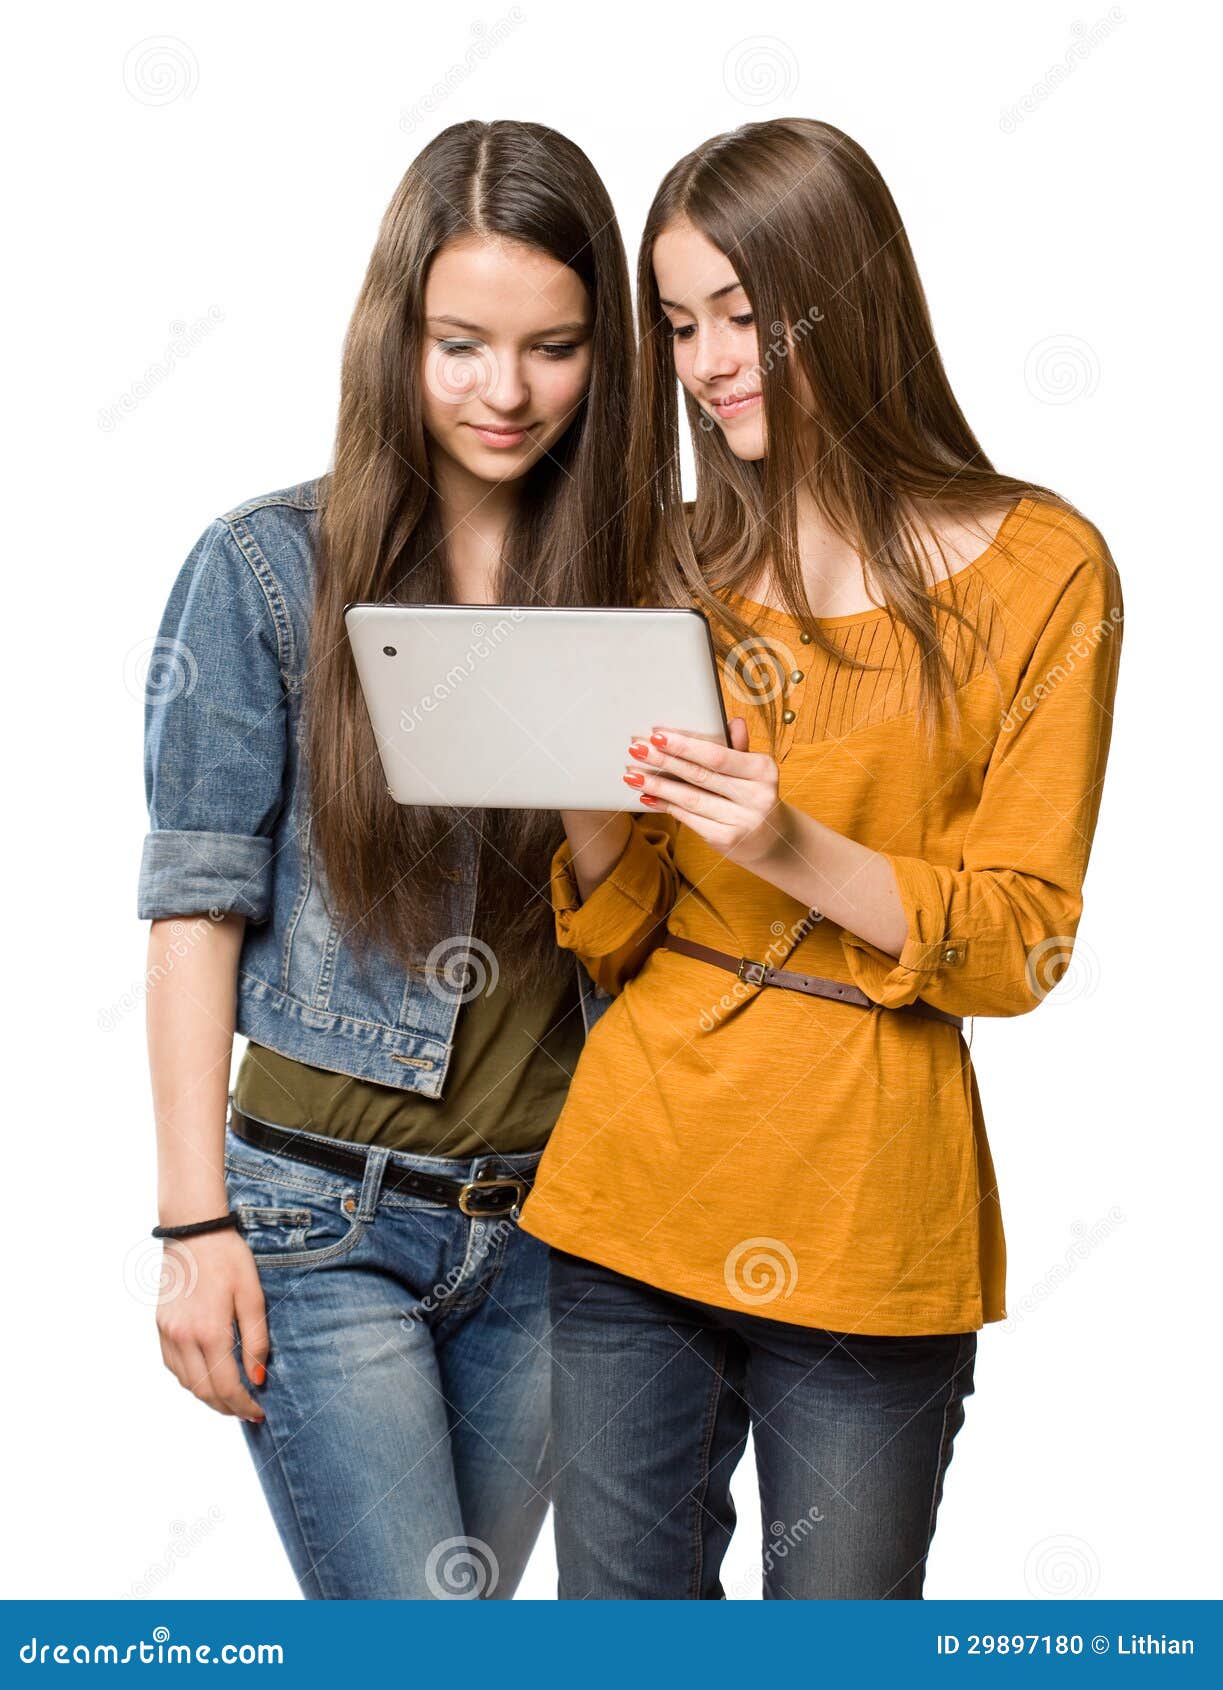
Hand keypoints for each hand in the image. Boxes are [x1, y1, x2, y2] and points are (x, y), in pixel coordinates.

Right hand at [155, 1229, 269, 1421]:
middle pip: (204, 1391)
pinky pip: (172, 1365)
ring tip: (229, 1399)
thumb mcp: (253, 1295)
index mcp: (209, 1331)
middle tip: (247, 1412)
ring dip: (207, 1396)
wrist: (193, 1231)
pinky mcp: (160, 1325)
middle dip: (227, 1407)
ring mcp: (167, 1332)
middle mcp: (183, 1337)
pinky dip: (190, 1379)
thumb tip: (257, 1378)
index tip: (259, 1412)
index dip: (243, 1405)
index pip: (226, 1386)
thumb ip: (256, 1340)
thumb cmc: (229, 1259)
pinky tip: (206, 1377)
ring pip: (186, 1382)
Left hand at [622, 718, 789, 870]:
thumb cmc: (753, 796)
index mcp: (763, 770)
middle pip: (700, 775)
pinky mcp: (725, 839)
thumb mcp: (752, 770)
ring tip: (632, 773)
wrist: (772, 840)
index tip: (657, 734)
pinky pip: (688, 818)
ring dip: (657, 784)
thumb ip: (738, 748)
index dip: (685, 745)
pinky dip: (665, 805)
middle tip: (636, 748)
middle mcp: (756, 796)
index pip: (718, 756)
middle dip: (664, 760)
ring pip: (690, 798)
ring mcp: (741, 820)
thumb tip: (733, 721)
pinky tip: (647, 796)